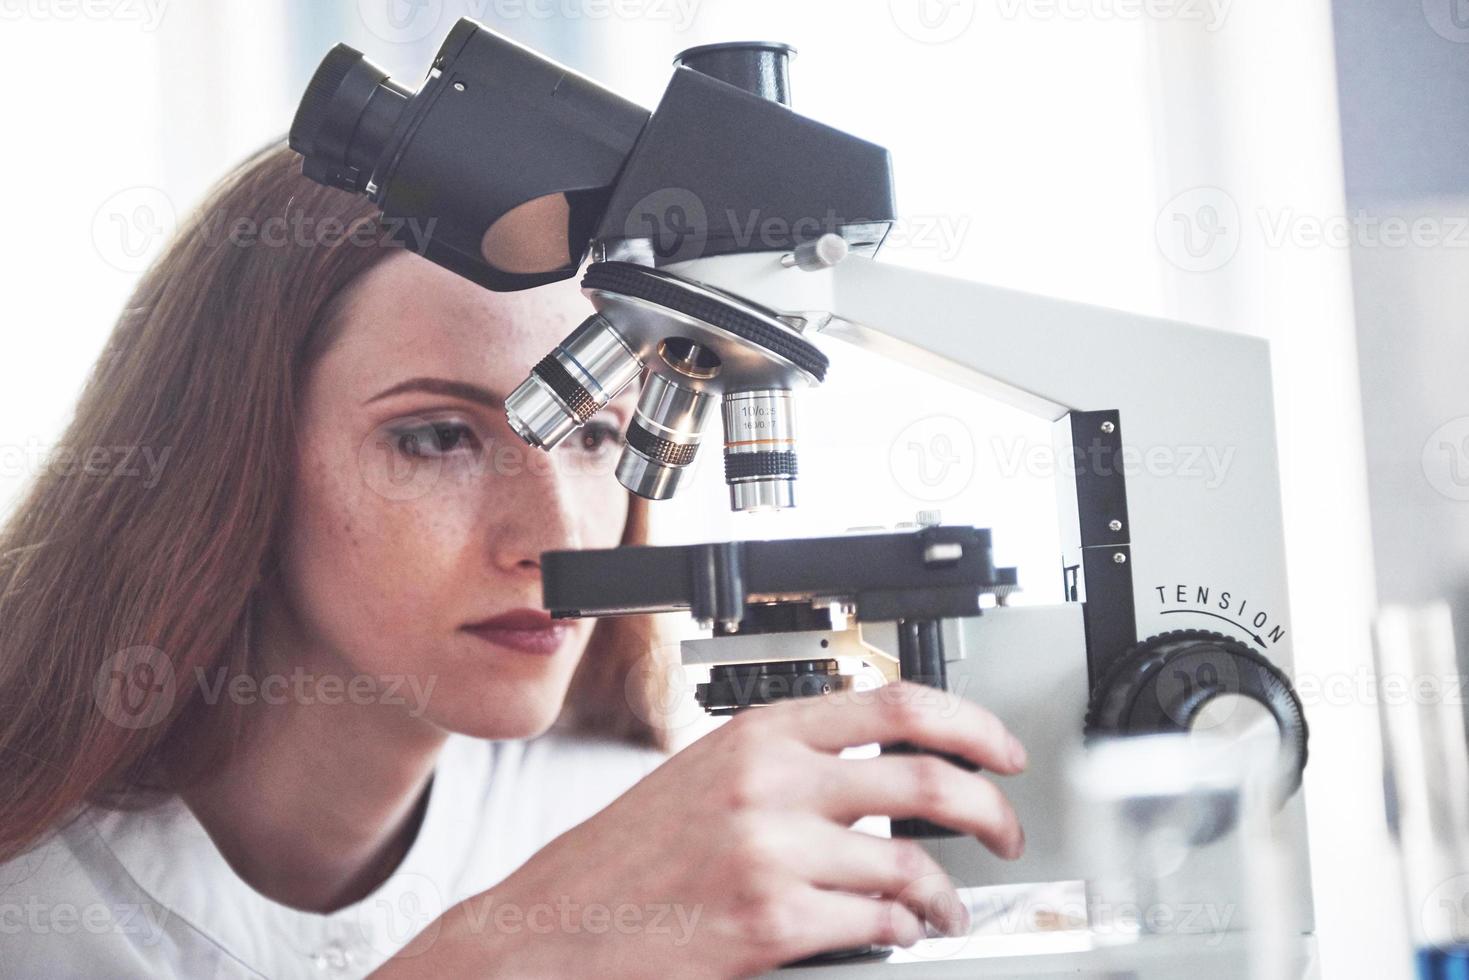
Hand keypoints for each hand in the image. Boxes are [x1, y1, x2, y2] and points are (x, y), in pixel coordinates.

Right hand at [376, 681, 1026, 979]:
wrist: (551, 932)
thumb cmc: (620, 860)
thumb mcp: (700, 779)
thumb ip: (781, 764)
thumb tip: (870, 773)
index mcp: (754, 735)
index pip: (893, 704)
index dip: (970, 723)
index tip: (1002, 748)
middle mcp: (768, 783)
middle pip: (925, 779)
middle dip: (990, 809)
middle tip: (1007, 829)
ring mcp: (770, 853)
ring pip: (910, 865)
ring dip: (947, 894)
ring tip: (948, 908)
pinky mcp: (771, 923)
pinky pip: (876, 923)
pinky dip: (903, 932)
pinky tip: (899, 935)